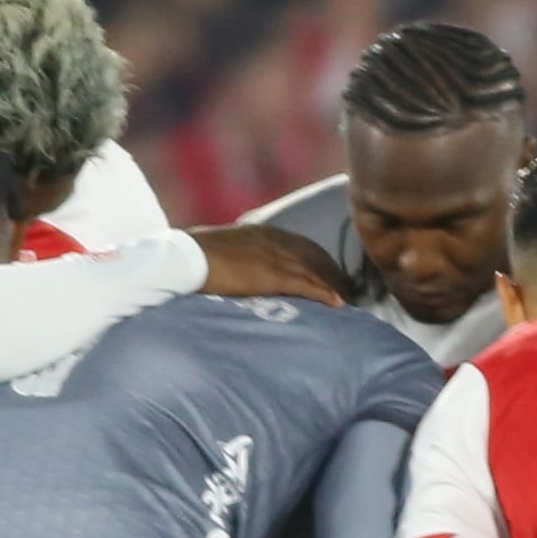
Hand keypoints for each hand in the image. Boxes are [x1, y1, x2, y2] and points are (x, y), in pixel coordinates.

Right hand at [186, 224, 350, 306]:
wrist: (187, 257)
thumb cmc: (195, 255)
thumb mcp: (223, 248)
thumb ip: (237, 254)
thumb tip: (236, 265)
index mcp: (262, 233)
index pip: (300, 245)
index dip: (318, 260)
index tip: (328, 273)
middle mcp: (275, 241)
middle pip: (315, 257)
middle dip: (333, 273)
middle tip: (347, 289)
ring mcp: (275, 257)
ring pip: (317, 271)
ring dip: (335, 285)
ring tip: (349, 300)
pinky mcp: (273, 276)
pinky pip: (307, 285)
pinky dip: (326, 294)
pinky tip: (338, 304)